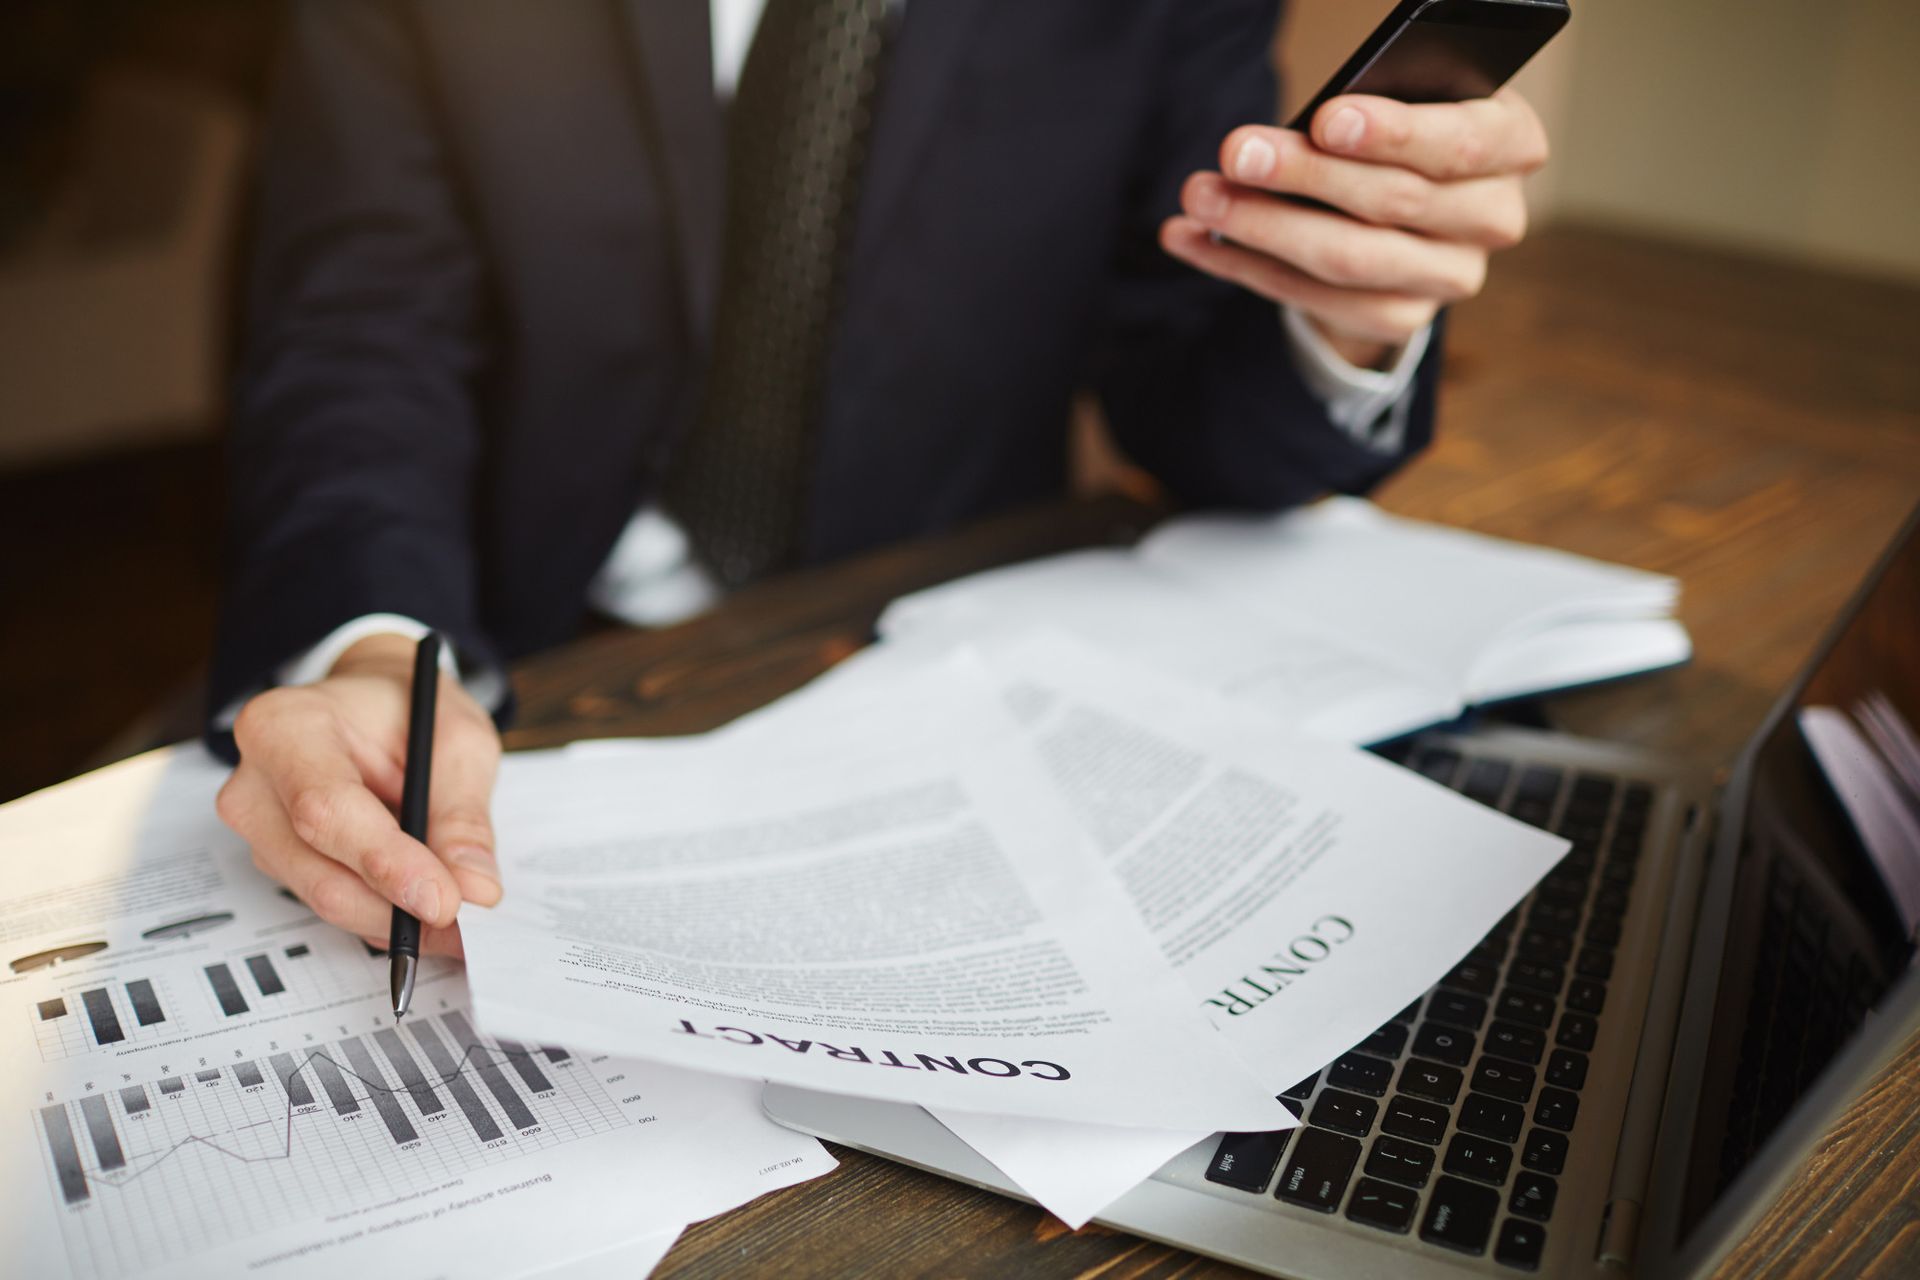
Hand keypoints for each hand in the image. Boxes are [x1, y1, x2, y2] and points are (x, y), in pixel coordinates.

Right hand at [217, 633, 502, 956]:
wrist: (375, 703)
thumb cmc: (407, 710)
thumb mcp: (457, 740)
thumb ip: (463, 815)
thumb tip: (473, 888)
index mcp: (285, 727)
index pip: (325, 810)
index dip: (386, 863)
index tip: (443, 901)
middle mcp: (254, 781)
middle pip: (318, 870)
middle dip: (396, 907)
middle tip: (464, 922)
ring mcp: (258, 826)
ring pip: (323, 897)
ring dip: (391, 916)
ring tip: (451, 912)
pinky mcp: (274, 858)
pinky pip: (325, 901)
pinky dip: (378, 912)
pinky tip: (417, 903)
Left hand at [1160, 90, 1548, 368]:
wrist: (1401, 209)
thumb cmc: (1396, 131)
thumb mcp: (1399, 104)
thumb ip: (1368, 111)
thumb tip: (1299, 130)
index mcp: (1511, 143)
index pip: (1461, 143)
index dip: (1395, 133)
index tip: (1326, 120)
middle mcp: (1493, 217)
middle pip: (1392, 201)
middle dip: (1303, 174)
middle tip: (1235, 153)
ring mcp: (1450, 277)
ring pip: (1347, 257)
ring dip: (1261, 226)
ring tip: (1200, 195)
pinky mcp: (1400, 319)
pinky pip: (1312, 298)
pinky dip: (1241, 265)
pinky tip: (1190, 237)